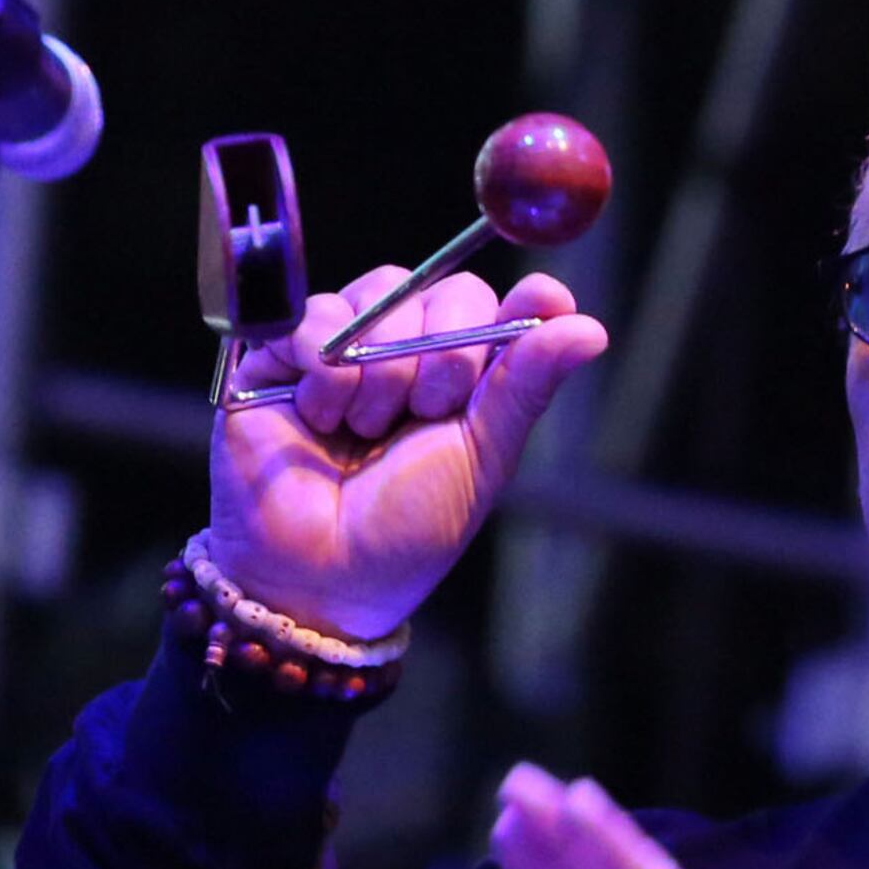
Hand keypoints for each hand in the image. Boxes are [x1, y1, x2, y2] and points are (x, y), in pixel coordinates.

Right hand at [208, 267, 605, 640]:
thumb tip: (591, 329)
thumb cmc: (404, 531)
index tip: (547, 301)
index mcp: (456, 373)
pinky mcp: (277, 353)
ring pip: (380, 296)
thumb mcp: (481, 458)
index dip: (522, 300)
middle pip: (443, 289)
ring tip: (363, 432)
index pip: (492, 303)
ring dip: (380, 371)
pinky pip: (314, 318)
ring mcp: (339, 345)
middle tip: (424, 412)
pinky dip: (325, 371)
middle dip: (443, 355)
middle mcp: (401, 347)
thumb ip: (523, 386)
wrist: (321, 579)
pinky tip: (320, 418)